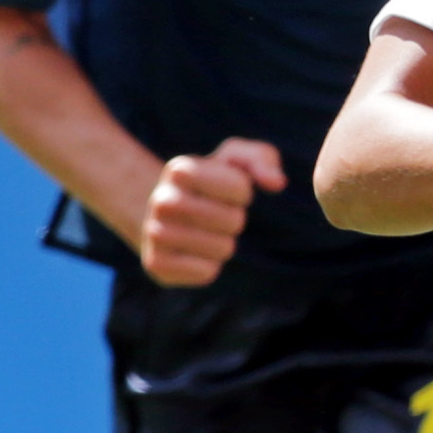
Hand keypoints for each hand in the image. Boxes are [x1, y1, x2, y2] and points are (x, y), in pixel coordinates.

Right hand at [135, 137, 283, 286]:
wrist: (167, 218)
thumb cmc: (212, 186)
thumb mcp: (237, 162)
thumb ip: (262, 160)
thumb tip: (277, 183)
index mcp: (180, 169)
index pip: (241, 187)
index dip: (243, 193)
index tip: (228, 192)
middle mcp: (161, 199)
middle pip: (233, 220)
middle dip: (235, 220)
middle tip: (219, 217)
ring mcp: (154, 232)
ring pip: (222, 248)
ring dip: (224, 244)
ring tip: (208, 235)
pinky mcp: (156, 264)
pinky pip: (206, 272)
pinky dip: (210, 266)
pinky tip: (197, 254)